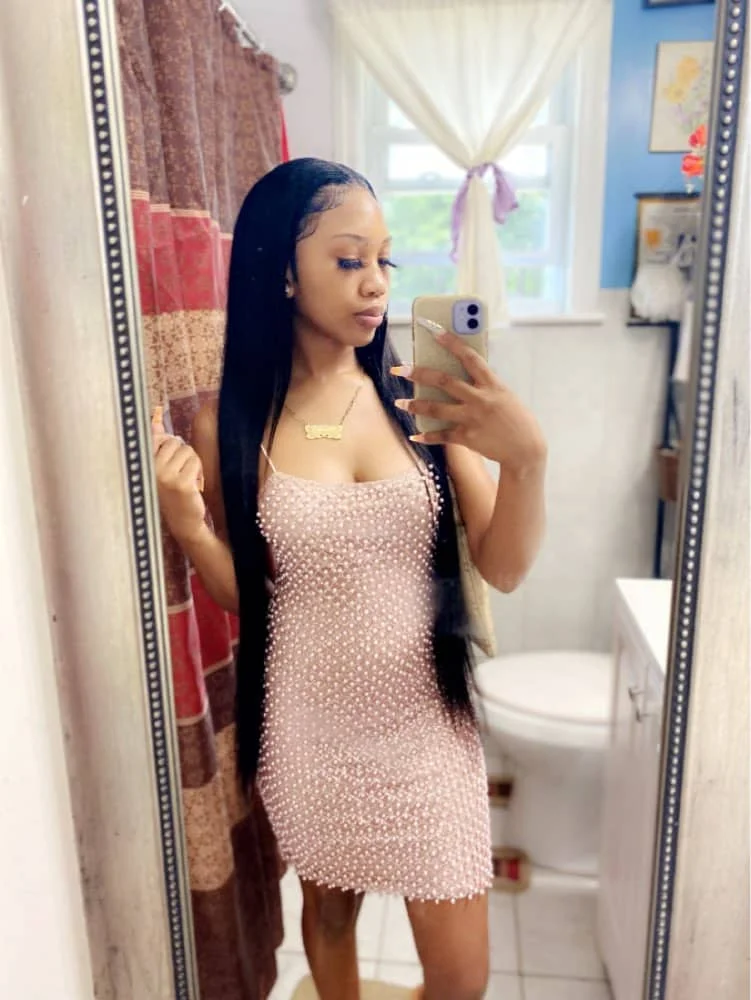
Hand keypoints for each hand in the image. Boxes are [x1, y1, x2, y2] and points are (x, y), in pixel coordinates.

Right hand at [151, 407, 206, 542]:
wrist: (182, 520)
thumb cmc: (171, 492)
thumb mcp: (160, 468)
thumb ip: (157, 444)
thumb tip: (155, 422)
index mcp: (142, 463)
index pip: (155, 437)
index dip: (168, 443)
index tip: (170, 459)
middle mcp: (150, 469)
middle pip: (175, 442)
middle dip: (182, 454)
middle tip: (179, 472)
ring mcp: (165, 476)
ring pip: (187, 451)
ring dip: (191, 462)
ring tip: (185, 478)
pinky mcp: (181, 483)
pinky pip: (195, 462)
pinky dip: (197, 471)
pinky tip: (191, 484)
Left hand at [391, 330, 546, 472]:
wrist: (526, 450)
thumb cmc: (516, 420)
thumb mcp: (504, 396)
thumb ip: (484, 386)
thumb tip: (459, 376)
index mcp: (492, 384)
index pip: (470, 357)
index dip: (451, 343)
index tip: (434, 332)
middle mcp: (480, 399)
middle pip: (445, 381)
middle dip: (419, 374)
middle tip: (400, 369)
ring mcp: (472, 419)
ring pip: (436, 409)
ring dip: (415, 405)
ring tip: (399, 403)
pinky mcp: (467, 437)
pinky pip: (442, 435)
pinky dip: (427, 436)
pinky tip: (414, 434)